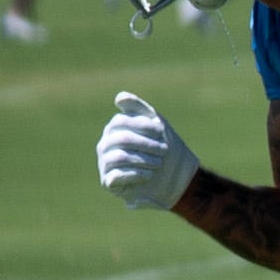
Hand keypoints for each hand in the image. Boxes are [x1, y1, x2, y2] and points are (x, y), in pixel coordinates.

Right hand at [97, 93, 198, 215]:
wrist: (174, 177)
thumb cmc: (164, 147)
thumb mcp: (157, 124)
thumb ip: (139, 108)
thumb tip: (119, 97)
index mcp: (114, 129)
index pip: (121, 121)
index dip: (144, 125)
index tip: (163, 130)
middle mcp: (105, 145)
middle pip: (121, 138)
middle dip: (147, 144)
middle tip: (165, 150)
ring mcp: (105, 164)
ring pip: (120, 157)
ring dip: (145, 160)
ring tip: (158, 163)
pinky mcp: (109, 182)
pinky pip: (117, 176)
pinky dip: (137, 174)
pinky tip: (149, 175)